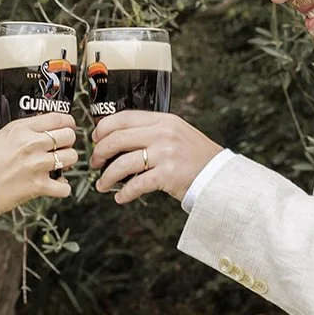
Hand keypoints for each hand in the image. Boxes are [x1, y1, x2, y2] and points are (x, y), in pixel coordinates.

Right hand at [0, 113, 77, 220]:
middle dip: (68, 143)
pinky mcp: (38, 186)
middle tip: (61, 149)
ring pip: (72, 157)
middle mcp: (31, 143)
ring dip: (68, 163)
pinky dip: (63, 188)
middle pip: (69, 135)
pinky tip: (54, 186)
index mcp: (18, 129)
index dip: (67, 123)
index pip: (57, 118)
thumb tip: (3, 138)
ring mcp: (37, 165)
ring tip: (58, 167)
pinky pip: (65, 186)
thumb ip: (0, 136)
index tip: (67, 127)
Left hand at [90, 111, 221, 204]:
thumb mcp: (176, 133)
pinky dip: (124, 193)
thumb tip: (118, 138)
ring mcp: (165, 154)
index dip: (104, 128)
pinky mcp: (168, 175)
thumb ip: (152, 131)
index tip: (95, 139)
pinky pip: (136, 184)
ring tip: (102, 184)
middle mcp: (163, 134)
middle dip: (100, 153)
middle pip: (117, 139)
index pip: (124, 118)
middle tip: (95, 163)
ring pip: (122, 163)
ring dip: (107, 176)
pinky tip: (120, 197)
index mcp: (163, 120)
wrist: (218, 175)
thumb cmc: (196, 157)